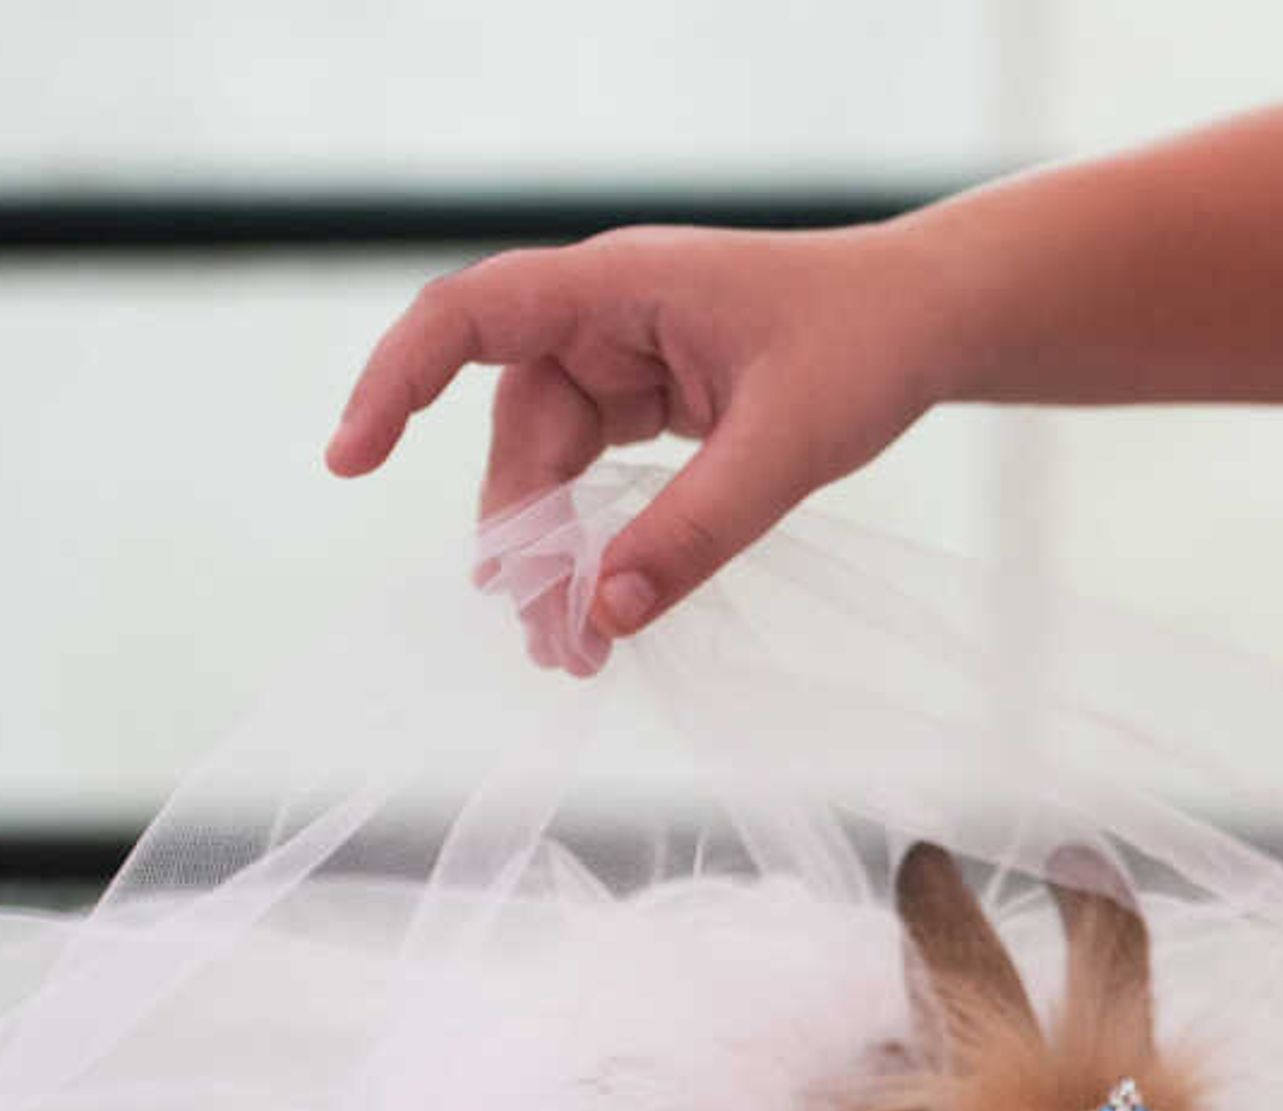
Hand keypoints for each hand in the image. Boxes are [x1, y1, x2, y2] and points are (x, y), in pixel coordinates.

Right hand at [325, 222, 946, 671]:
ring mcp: (623, 359)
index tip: (351, 459)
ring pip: (550, 466)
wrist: (931, 321)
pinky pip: (594, 475)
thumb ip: (696, 529)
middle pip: (516, 430)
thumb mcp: (789, 446)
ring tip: (575, 651)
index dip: (395, 381)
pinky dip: (594, 541)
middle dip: (524, 540)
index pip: (467, 317)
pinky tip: (597, 609)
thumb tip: (604, 612)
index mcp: (617, 287)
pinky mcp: (652, 402)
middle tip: (554, 643)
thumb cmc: (867, 347)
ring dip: (555, 555)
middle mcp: (603, 317)